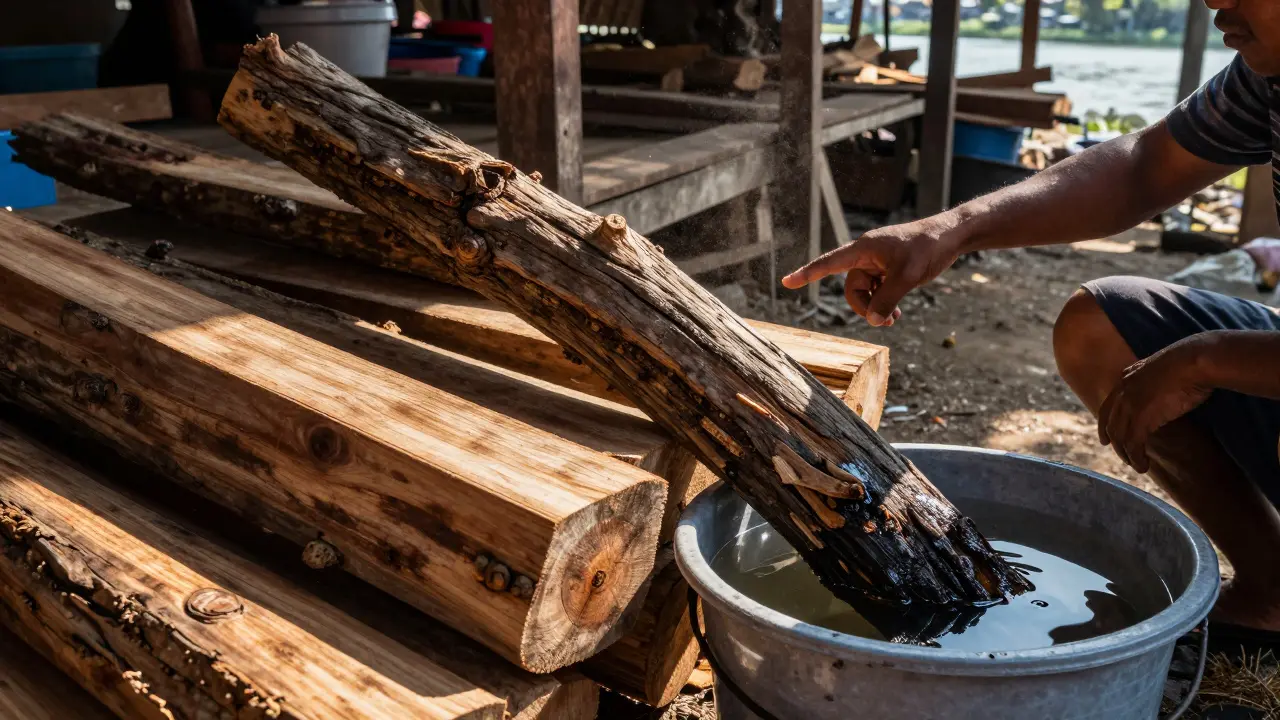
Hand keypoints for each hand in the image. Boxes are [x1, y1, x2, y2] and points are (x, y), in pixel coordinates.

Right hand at [780, 215, 965, 325]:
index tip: (787, 282)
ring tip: (895, 318)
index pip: (829, 263)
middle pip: (852, 288)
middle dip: (865, 307)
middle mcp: (866, 255)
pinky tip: (897, 311)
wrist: (952, 236)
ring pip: (865, 293)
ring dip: (877, 307)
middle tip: (887, 319)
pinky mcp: (888, 268)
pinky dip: (885, 302)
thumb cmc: (929, 247)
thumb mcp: (907, 276)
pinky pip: (878, 290)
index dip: (808, 273)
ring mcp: (878, 262)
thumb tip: (874, 321)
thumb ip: (888, 300)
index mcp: (864, 249)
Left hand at [1098, 336, 1213, 472]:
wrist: (1195, 361)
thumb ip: (1154, 382)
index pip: (1108, 406)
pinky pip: (1133, 443)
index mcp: (1127, 378)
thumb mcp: (1163, 371)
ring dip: (1127, 455)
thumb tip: (1162, 392)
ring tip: (1137, 466)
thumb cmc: (1190, 364)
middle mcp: (1123, 391)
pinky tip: (1144, 465)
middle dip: (1115, 443)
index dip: (1105, 424)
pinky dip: (1136, 457)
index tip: (1106, 439)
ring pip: (1120, 436)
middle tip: (1124, 457)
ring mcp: (1129, 403)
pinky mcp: (1141, 416)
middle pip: (1110, 424)